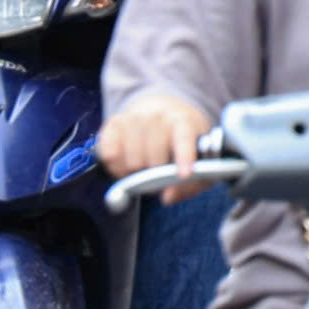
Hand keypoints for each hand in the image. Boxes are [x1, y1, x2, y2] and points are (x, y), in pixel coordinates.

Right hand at [99, 93, 214, 202]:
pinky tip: (126, 164)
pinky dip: (116, 166)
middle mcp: (157, 115)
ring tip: (143, 170)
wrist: (161, 111)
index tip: (184, 175)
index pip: (184, 137)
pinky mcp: (114, 123)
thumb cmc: (182, 143)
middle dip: (156, 173)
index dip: (184, 156)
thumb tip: (167, 197)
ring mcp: (133, 117)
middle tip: (158, 177)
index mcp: (184, 121)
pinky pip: (109, 152)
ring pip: (131, 157)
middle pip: (153, 152)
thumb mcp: (199, 161)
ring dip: (136, 172)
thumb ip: (191, 184)